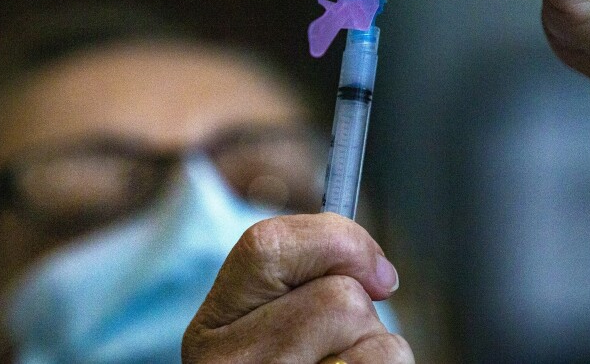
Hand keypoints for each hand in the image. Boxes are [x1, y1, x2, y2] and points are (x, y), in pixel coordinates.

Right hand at [182, 213, 411, 362]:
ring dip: (375, 349)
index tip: (376, 269)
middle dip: (360, 312)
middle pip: (336, 296)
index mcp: (211, 330)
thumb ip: (306, 279)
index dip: (334, 240)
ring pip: (370, 333)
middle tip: (342, 346)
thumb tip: (378, 272)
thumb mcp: (277, 330)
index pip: (265, 245)